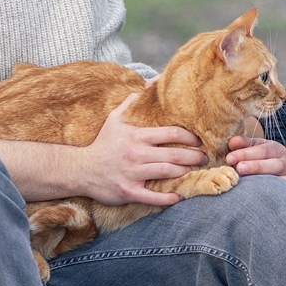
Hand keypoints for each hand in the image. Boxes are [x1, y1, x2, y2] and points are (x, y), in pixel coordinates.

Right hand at [79, 94, 205, 206]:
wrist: (81, 169)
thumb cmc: (102, 144)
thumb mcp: (114, 119)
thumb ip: (131, 104)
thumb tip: (147, 87)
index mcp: (137, 136)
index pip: (171, 134)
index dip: (189, 137)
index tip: (199, 140)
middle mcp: (136, 154)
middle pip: (174, 154)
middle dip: (194, 156)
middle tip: (204, 157)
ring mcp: (132, 174)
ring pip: (167, 173)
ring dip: (185, 172)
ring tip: (195, 171)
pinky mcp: (128, 192)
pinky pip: (152, 197)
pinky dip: (167, 198)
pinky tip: (178, 197)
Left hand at [226, 136, 285, 189]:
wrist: (266, 177)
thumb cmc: (253, 161)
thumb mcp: (249, 149)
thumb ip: (242, 145)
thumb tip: (233, 142)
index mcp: (275, 149)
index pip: (263, 149)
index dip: (246, 153)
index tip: (229, 158)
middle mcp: (284, 162)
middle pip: (274, 164)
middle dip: (255, 166)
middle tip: (239, 169)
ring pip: (281, 179)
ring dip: (263, 181)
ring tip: (247, 183)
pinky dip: (277, 192)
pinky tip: (261, 194)